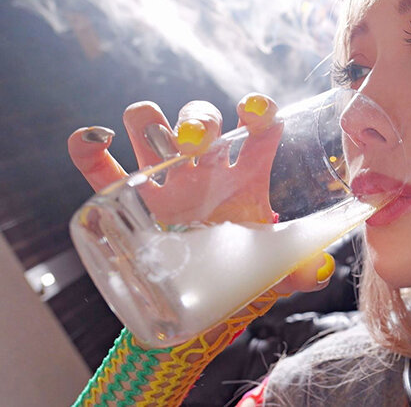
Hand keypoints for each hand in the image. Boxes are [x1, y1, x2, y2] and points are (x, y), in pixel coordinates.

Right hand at [68, 93, 334, 300]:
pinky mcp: (130, 201)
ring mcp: (166, 179)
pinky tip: (93, 141)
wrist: (203, 296)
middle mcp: (206, 168)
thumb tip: (321, 270)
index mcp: (246, 175)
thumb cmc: (245, 270)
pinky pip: (102, 169)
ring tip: (162, 147)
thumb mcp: (275, 272)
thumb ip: (299, 270)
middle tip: (196, 145)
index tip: (256, 112)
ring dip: (152, 122)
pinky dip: (90, 150)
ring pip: (151, 127)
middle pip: (200, 118)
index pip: (258, 130)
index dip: (259, 112)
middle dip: (197, 119)